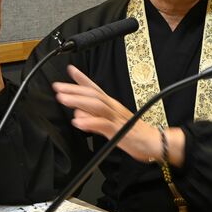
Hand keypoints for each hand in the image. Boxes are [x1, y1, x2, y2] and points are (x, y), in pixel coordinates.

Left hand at [53, 65, 178, 163]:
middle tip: (57, 87)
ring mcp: (117, 118)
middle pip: (93, 95)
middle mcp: (114, 108)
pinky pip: (103, 125)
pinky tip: (78, 122)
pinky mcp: (119, 131)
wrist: (154, 142)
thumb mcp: (111, 124)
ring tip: (63, 99)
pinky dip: (90, 122)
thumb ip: (94, 118)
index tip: (70, 69)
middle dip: (74, 90)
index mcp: (112, 105)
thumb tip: (78, 113)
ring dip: (78, 101)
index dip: (82, 79)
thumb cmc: (134, 134)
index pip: (95, 88)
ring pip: (96, 106)